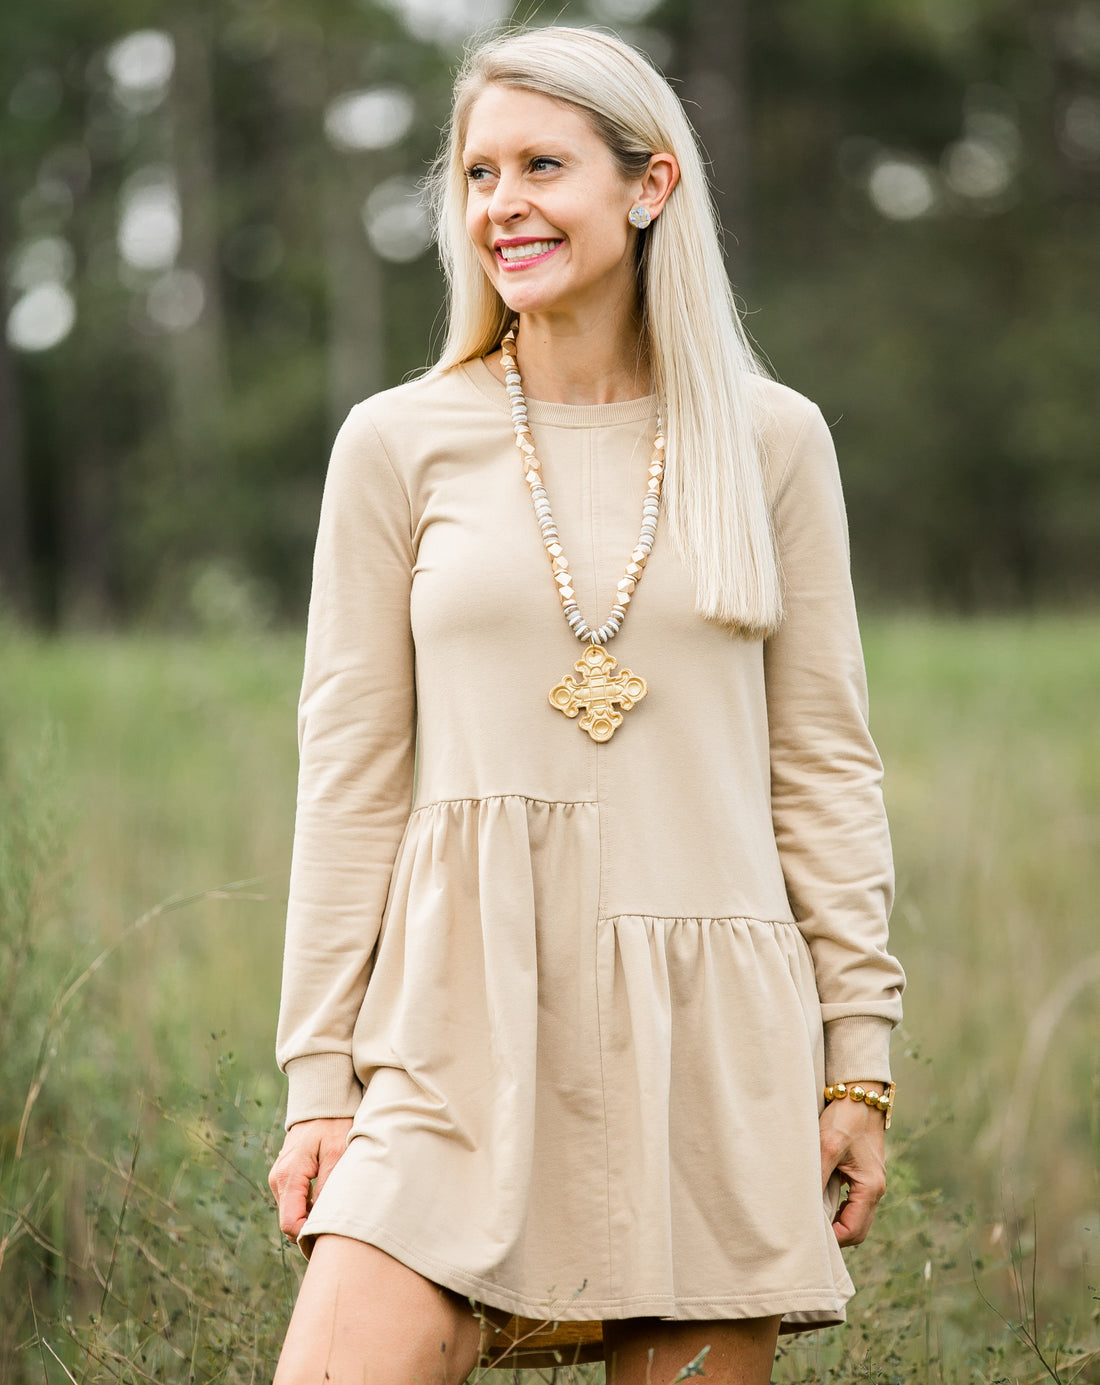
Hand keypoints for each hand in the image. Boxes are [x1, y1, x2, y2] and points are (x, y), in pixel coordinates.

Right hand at [268, 1117, 353, 1239]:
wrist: (321, 1103)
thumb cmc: (332, 1125)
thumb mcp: (336, 1153)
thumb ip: (326, 1186)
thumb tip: (319, 1219)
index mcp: (288, 1176)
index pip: (290, 1223)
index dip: (308, 1235)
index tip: (330, 1233)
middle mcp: (278, 1179)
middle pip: (289, 1220)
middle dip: (310, 1226)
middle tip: (336, 1222)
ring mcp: (278, 1177)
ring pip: (292, 1211)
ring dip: (309, 1215)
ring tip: (333, 1205)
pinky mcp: (284, 1175)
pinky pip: (293, 1200)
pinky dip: (307, 1205)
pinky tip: (325, 1196)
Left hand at [819, 1086, 886, 1247]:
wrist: (860, 1094)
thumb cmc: (845, 1118)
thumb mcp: (827, 1145)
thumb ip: (817, 1176)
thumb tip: (803, 1206)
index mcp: (871, 1188)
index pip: (853, 1231)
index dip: (832, 1239)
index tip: (807, 1233)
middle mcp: (875, 1190)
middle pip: (856, 1229)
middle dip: (834, 1235)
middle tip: (805, 1230)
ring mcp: (871, 1183)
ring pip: (854, 1217)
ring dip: (835, 1221)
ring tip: (810, 1217)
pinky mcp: (863, 1174)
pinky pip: (852, 1202)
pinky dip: (837, 1207)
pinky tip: (818, 1199)